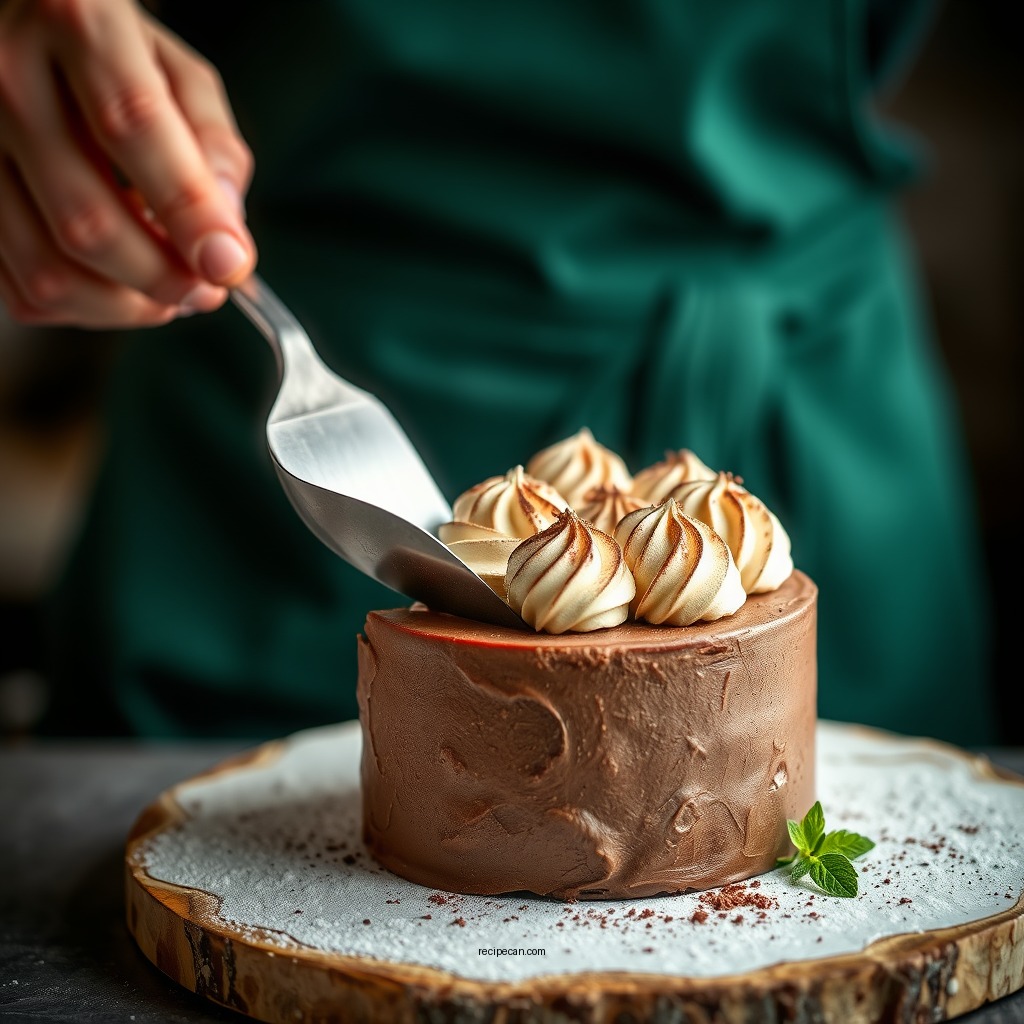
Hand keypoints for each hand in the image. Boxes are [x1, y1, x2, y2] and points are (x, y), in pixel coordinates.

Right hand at [0, 0, 255, 327]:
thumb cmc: (113, 56)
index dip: (189, 212)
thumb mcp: (180, 73)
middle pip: (87, 222)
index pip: (134, 127)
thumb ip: (216, 147)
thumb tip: (226, 237)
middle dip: (164, 279)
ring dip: (127, 306)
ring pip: (49, 271)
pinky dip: (86, 306)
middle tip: (208, 289)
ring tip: (169, 290)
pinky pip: (23, 290)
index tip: (229, 265)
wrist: (23, 31)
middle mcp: (8, 79)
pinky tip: (118, 283)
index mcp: (78, 25)